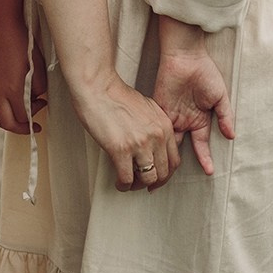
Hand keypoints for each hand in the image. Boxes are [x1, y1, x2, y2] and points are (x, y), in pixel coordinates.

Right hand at [0, 14, 45, 134]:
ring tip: (20, 115)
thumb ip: (39, 87)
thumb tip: (37, 97)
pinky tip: (7, 104)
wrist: (0, 26)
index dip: (36, 114)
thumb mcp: (38, 66)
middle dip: (22, 128)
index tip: (43, 104)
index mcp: (12, 89)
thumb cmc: (21, 43)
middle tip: (33, 124)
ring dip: (8, 121)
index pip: (24, 116)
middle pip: (7, 123)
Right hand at [68, 71, 179, 191]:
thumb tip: (152, 145)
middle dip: (154, 182)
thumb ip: (154, 126)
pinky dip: (123, 185)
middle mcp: (156, 136)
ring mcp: (139, 144)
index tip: (159, 178)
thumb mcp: (146, 107)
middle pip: (163, 172)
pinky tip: (119, 183)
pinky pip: (127, 178)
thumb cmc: (115, 94)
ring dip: (138, 185)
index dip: (166, 174)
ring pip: (148, 178)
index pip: (174, 160)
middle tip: (144, 185)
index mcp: (164, 125)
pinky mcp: (121, 150)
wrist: (97, 87)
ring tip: (129, 183)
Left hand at [153, 39, 234, 174]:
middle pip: (181, 146)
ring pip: (168, 140)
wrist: (185, 55)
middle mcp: (185, 120)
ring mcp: (171, 114)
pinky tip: (155, 150)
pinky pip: (158, 125)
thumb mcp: (220, 96)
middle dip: (179, 163)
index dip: (205, 158)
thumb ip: (225, 116)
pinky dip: (157, 138)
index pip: (202, 144)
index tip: (210, 172)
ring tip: (163, 170)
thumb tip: (232, 136)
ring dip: (166, 154)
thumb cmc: (205, 72)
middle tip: (174, 179)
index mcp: (200, 119)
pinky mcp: (158, 107)